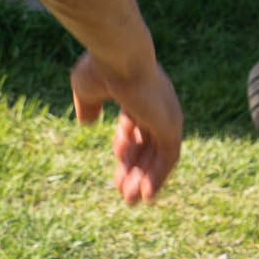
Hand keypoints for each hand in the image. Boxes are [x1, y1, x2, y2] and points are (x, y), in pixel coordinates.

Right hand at [70, 51, 183, 204]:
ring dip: (145, 178)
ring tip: (129, 201)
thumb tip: (87, 122)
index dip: (125, 149)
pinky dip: (158, 176)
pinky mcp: (171, 125)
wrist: (117, 57)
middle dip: (134, 169)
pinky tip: (146, 195)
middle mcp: (158, 104)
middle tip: (123, 194)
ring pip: (159, 155)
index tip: (115, 168)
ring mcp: (167, 115)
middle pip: (149, 144)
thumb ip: (88, 106)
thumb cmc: (101, 67)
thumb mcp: (87, 89)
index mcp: (140, 93)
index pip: (137, 127)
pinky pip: (169, 158)